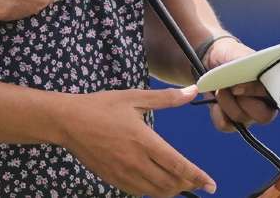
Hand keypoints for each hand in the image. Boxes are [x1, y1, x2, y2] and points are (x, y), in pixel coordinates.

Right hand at [55, 86, 215, 196]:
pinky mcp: (112, 178)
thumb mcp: (134, 98)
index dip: (197, 177)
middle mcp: (136, 161)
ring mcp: (123, 173)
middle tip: (197, 182)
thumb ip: (166, 98)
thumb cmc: (101, 106)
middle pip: (170, 183)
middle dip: (187, 185)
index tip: (211, 184)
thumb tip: (192, 91)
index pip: (178, 165)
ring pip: (155, 191)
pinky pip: (138, 192)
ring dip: (171, 190)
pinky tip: (155, 183)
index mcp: (144, 140)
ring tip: (179, 184)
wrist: (68, 121)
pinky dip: (152, 190)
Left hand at [203, 38, 278, 131]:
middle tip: (229, 88)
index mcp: (272, 86)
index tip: (236, 87)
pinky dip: (217, 114)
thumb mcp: (239, 54)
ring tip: (219, 89)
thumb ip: (247, 62)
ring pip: (241, 118)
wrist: (211, 58)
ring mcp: (248, 115)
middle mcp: (264, 104)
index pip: (275, 97)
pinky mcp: (232, 122)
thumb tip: (248, 80)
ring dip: (226, 103)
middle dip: (242, 101)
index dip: (255, 93)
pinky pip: (226, 125)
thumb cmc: (231, 55)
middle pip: (263, 116)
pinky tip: (214, 103)